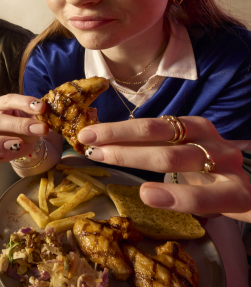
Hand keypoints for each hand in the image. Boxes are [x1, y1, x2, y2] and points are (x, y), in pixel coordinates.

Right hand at [0, 94, 48, 165]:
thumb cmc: (25, 128)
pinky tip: (1, 157)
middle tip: (41, 129)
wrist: (20, 143)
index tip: (42, 108)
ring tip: (19, 145)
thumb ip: (38, 118)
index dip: (25, 103)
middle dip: (19, 125)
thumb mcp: (34, 120)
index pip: (9, 100)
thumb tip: (46, 114)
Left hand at [78, 115, 250, 215]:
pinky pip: (205, 197)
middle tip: (87, 145)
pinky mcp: (239, 195)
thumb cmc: (211, 173)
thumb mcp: (185, 154)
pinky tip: (148, 194)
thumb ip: (156, 148)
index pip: (150, 125)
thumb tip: (108, 145)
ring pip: (174, 158)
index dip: (117, 129)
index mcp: (194, 127)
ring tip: (106, 158)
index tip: (87, 134)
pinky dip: (175, 196)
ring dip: (135, 158)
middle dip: (118, 138)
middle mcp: (208, 139)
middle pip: (157, 135)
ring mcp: (224, 165)